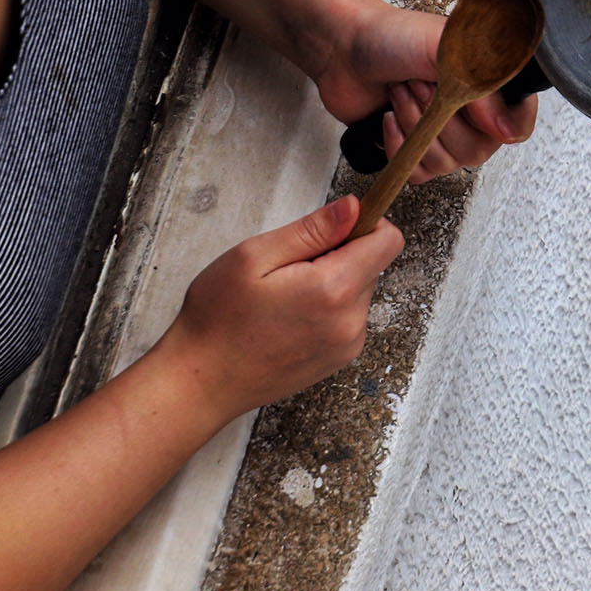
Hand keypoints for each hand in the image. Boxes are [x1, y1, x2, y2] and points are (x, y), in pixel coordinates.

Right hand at [166, 195, 402, 417]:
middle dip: (338, 255)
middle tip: (289, 268)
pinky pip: (348, 317)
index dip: (365, 223)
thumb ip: (312, 229)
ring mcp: (347, 345)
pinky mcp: (338, 359)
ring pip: (358, 291)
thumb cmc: (218, 320)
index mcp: (333, 290)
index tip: (332, 228)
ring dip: (332, 282)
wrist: (202, 382)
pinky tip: (288, 317)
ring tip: (283, 296)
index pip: (388, 241)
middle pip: (371, 265)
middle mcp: (350, 321)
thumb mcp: (255, 256)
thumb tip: (354, 207)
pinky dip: (327, 308)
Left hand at [313, 0, 536, 183]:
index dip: (502, 124)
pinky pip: (419, 173)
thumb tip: (507, 131)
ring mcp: (442, 131)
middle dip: (440, 118)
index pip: (518, 122)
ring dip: (416, 127)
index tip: (472, 108)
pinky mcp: (413, 148)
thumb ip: (484, 86)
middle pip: (478, 150)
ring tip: (401, 94)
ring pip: (446, 163)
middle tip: (421, 85)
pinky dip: (399, 147)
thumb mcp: (446, 48)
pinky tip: (390, 117)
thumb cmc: (392, 35)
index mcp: (488, 82)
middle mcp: (470, 111)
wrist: (342, 46)